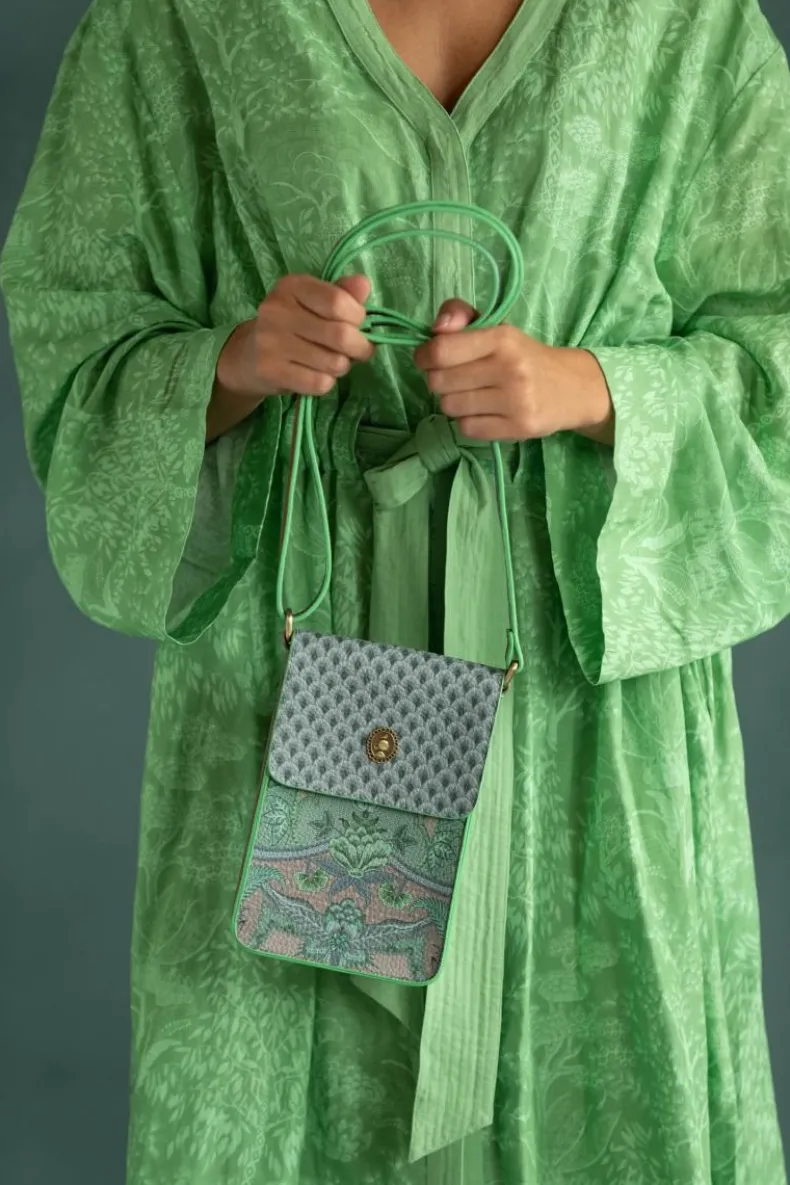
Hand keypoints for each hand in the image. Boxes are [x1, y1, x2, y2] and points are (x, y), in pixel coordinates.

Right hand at [208, 274, 373, 441]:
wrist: (248, 357)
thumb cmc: (291, 327)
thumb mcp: (314, 302)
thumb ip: (342, 293)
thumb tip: (364, 284)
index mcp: (291, 286)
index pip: (338, 301)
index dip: (358, 317)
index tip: (358, 324)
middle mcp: (277, 310)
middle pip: (340, 335)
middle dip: (360, 347)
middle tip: (358, 351)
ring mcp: (271, 342)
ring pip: (334, 362)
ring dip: (343, 366)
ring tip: (332, 362)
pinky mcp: (270, 370)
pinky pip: (320, 383)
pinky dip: (327, 382)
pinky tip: (316, 375)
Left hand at [413, 299, 614, 445]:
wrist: (572, 388)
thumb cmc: (524, 356)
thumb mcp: (497, 328)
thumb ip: (460, 316)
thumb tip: (435, 330)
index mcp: (502, 338)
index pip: (442, 350)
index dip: (424, 356)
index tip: (427, 359)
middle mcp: (509, 368)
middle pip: (439, 382)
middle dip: (439, 380)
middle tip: (456, 378)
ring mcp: (516, 401)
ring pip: (450, 407)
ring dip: (453, 402)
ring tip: (474, 395)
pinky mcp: (518, 428)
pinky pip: (467, 429)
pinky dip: (468, 422)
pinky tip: (485, 412)